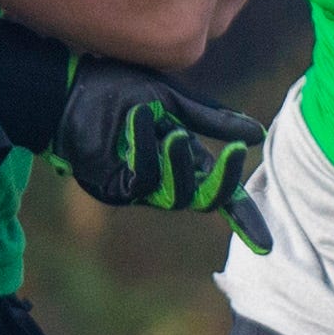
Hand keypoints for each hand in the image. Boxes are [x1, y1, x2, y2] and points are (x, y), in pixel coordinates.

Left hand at [54, 58, 270, 251]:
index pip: (222, 195)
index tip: (266, 248)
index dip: (245, 220)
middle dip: (224, 182)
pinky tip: (139, 118)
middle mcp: (165, 178)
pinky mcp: (114, 187)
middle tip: (235, 152)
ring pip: (176, 195)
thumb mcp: (171, 98)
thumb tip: (258, 133)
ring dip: (178, 162)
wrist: (67, 87)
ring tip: (169, 128)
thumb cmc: (114, 89)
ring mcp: (139, 188)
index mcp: (184, 158)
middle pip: (206, 201)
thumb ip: (211, 119)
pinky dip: (145, 149)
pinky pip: (142, 179)